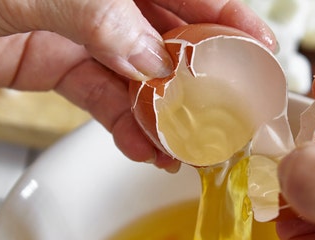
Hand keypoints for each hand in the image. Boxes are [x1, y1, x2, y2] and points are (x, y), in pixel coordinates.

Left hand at [0, 0, 275, 171]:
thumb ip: (101, 20)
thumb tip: (153, 59)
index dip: (227, 18)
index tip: (260, 49)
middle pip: (169, 35)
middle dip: (203, 76)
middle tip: (231, 112)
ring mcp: (80, 30)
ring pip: (139, 75)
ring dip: (167, 111)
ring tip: (193, 145)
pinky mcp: (55, 63)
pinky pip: (101, 97)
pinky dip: (124, 124)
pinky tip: (147, 146)